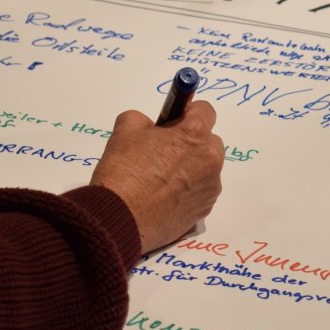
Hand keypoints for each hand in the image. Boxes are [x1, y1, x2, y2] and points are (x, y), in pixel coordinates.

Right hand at [90, 101, 224, 253]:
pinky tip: (163, 197)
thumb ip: (143, 119)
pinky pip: (200, 192)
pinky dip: (187, 191)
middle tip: (162, 152)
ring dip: (190, 168)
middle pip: (209, 142)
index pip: (205, 111)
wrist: (119, 218)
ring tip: (160, 179)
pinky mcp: (204, 211)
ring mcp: (210, 188)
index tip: (173, 122)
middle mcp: (210, 161)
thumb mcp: (125, 130)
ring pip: (205, 169)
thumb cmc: (123, 172)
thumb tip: (151, 127)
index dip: (187, 113)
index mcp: (195, 135)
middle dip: (190, 143)